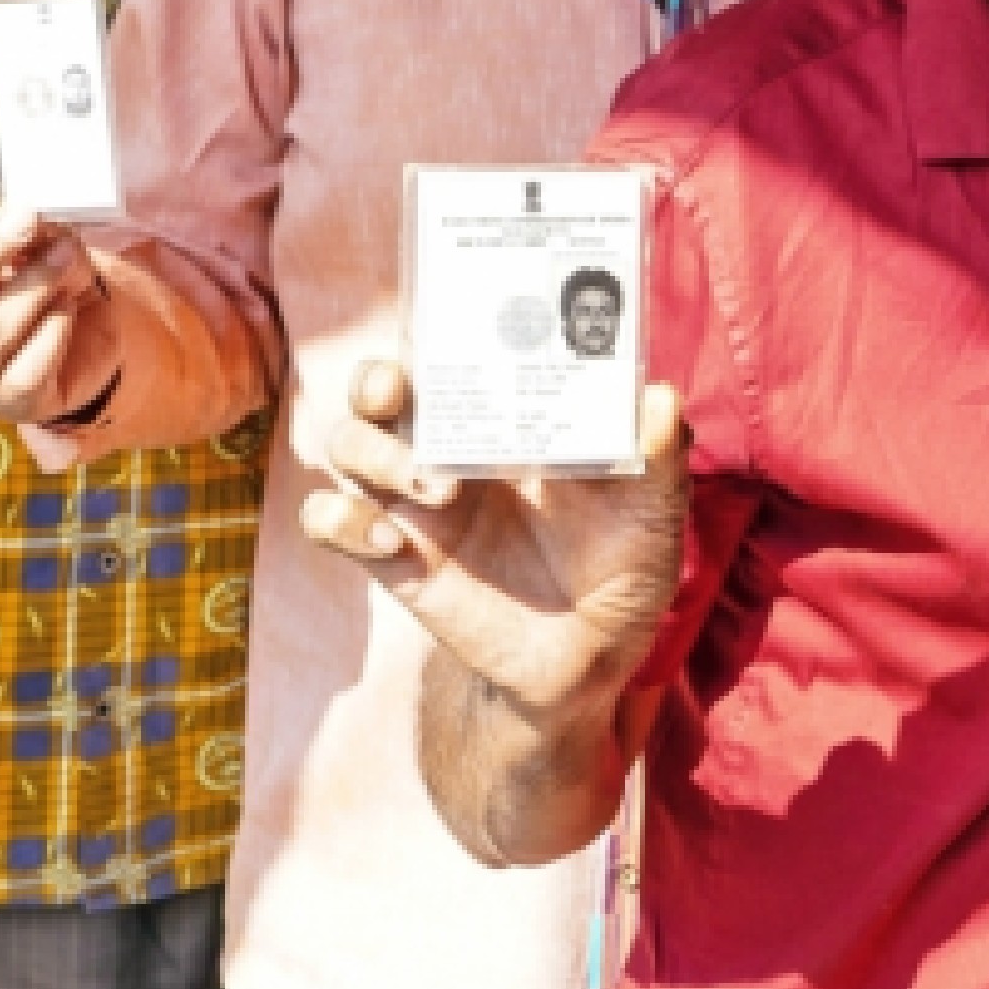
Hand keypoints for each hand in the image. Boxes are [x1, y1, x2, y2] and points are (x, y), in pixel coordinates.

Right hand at [0, 183, 118, 460]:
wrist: (82, 338)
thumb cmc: (39, 281)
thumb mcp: (35, 244)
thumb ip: (29, 230)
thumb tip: (35, 217)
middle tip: (26, 218)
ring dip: (27, 290)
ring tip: (64, 257)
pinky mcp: (9, 403)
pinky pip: (23, 374)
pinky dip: (49, 335)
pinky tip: (67, 308)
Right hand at [301, 360, 693, 721]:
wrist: (591, 661)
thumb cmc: (622, 568)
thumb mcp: (653, 512)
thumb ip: (658, 457)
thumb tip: (659, 398)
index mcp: (505, 422)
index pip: (451, 355)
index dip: (434, 332)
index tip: (448, 327)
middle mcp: (448, 451)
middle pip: (376, 389)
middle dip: (375, 380)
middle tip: (401, 394)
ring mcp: (415, 505)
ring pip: (346, 446)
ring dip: (375, 455)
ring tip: (439, 490)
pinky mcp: (394, 559)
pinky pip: (330, 523)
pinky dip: (343, 522)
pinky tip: (395, 543)